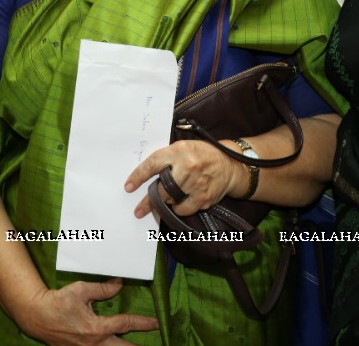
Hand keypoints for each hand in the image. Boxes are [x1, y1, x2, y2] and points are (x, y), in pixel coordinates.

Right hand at [16, 279, 158, 345]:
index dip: (144, 323)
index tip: (157, 322)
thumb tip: (119, 284)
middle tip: (154, 344)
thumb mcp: (81, 290)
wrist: (36, 316)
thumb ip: (102, 289)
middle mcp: (95, 344)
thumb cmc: (58, 302)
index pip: (126, 325)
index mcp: (97, 328)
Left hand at [125, 140, 242, 218]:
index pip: (153, 164)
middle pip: (162, 189)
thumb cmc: (202, 155)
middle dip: (148, 201)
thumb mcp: (184, 148)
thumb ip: (167, 158)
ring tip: (164, 202)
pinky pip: (183, 209)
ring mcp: (196, 184)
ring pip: (171, 201)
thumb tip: (145, 174)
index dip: (138, 176)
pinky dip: (179, 208)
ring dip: (165, 203)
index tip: (128, 187)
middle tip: (138, 210)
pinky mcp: (204, 198)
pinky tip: (180, 203)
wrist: (230, 164)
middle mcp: (188, 167)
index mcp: (179, 151)